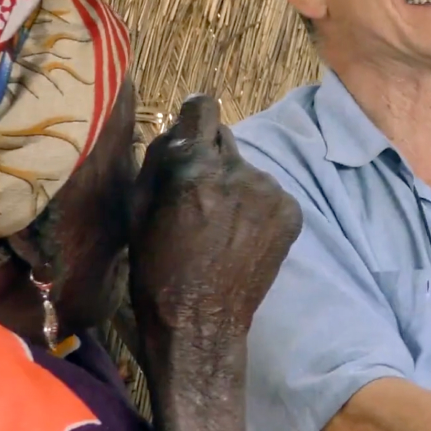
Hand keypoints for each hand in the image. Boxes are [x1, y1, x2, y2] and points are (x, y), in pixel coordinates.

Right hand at [128, 93, 302, 430]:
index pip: (203, 107)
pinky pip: (269, 192)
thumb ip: (158, 158)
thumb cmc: (157, 270)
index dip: (193, 118)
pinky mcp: (291, 211)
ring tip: (220, 225)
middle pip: (225, 138)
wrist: (202, 323)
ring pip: (247, 168)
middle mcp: (239, 171)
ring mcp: (271, 191)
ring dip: (234, 184)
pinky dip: (256, 207)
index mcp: (194, 168)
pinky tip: (241, 237)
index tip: (191, 133)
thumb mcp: (138, 210)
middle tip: (199, 197)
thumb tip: (178, 127)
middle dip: (210, 158)